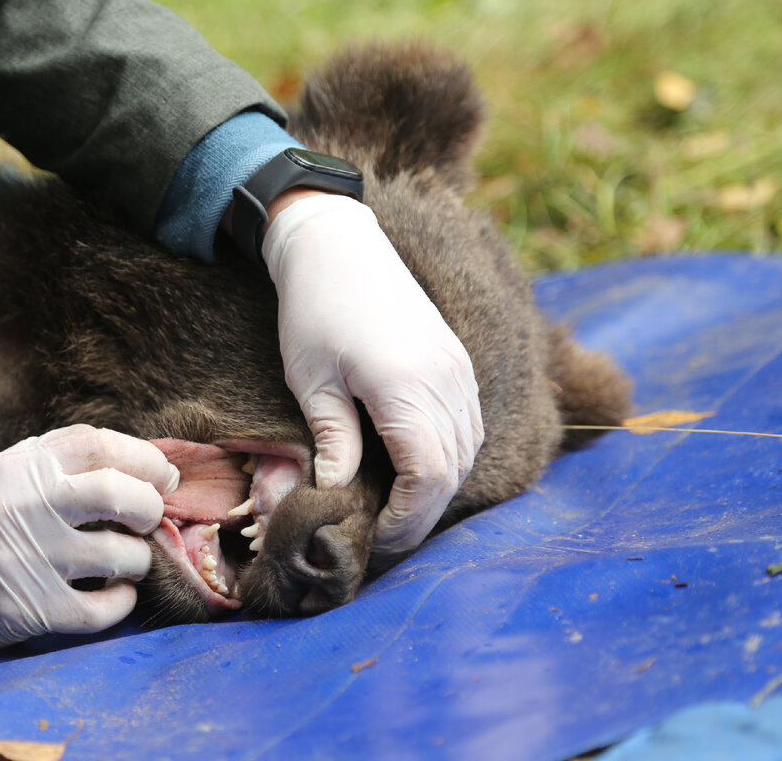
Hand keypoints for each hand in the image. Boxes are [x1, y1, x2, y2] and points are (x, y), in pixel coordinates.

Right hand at [0, 425, 177, 658]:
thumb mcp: (7, 471)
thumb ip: (65, 459)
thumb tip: (146, 461)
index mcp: (18, 468)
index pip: (100, 445)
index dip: (146, 459)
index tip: (164, 477)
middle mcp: (20, 509)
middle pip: (118, 495)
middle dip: (150, 506)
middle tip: (150, 516)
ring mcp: (24, 561)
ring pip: (120, 555)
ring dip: (139, 557)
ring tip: (128, 557)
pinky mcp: (28, 609)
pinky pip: (103, 609)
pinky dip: (123, 601)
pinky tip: (116, 592)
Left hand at [261, 193, 483, 556]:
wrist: (338, 244)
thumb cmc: (314, 309)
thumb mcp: (312, 381)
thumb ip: (333, 442)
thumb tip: (338, 494)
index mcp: (407, 386)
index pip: (429, 476)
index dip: (409, 518)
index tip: (378, 537)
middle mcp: (446, 380)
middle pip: (454, 470)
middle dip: (423, 512)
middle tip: (384, 534)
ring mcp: (458, 368)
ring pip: (468, 450)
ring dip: (438, 486)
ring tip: (397, 506)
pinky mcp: (457, 360)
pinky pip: (469, 423)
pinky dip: (449, 455)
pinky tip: (416, 466)